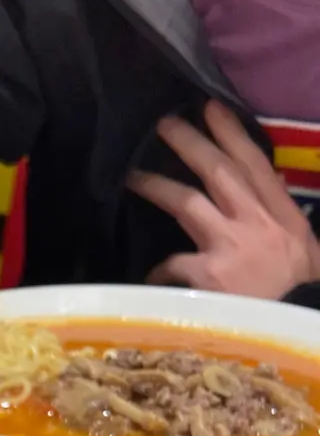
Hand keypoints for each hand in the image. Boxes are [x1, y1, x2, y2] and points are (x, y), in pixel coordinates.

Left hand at [129, 100, 319, 297]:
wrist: (298, 327)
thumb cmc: (298, 290)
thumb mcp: (301, 247)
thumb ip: (279, 217)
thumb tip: (268, 186)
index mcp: (281, 215)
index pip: (255, 164)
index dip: (232, 133)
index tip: (211, 108)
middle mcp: (256, 222)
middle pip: (218, 171)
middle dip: (191, 143)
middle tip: (165, 124)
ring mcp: (231, 246)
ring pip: (188, 202)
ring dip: (159, 186)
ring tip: (134, 176)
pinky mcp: (209, 275)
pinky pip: (173, 263)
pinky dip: (160, 269)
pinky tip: (151, 274)